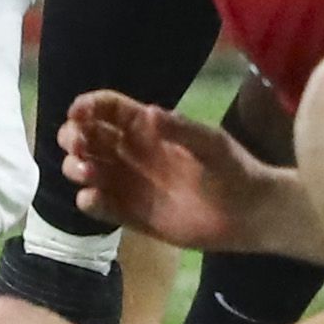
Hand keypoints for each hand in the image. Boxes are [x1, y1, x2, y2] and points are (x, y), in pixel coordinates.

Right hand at [61, 90, 297, 254]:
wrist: (248, 213)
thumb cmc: (232, 168)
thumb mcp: (210, 143)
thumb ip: (180, 130)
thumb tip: (148, 114)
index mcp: (150, 129)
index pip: (111, 110)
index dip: (89, 107)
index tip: (75, 113)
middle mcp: (134, 154)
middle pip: (91, 138)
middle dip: (75, 137)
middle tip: (78, 144)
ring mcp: (132, 185)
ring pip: (90, 171)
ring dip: (78, 168)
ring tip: (86, 172)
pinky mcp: (134, 217)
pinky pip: (104, 208)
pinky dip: (90, 202)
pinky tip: (90, 198)